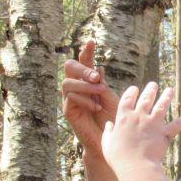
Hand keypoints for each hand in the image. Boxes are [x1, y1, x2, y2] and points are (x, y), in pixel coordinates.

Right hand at [62, 40, 119, 155]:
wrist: (110, 139)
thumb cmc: (113, 117)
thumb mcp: (111, 97)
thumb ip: (103, 84)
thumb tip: (99, 68)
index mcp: (88, 80)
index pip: (85, 61)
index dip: (86, 51)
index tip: (91, 41)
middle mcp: (77, 86)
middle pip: (69, 67)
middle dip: (82, 69)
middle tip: (97, 76)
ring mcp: (71, 98)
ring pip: (68, 83)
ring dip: (85, 85)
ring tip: (100, 91)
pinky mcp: (69, 111)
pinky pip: (71, 99)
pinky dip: (85, 100)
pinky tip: (96, 107)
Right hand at [101, 82, 180, 176]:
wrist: (136, 167)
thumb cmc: (119, 158)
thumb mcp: (107, 144)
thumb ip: (108, 133)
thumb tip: (108, 125)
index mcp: (124, 118)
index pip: (127, 99)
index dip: (131, 92)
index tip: (135, 89)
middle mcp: (139, 117)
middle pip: (146, 98)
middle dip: (150, 90)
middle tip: (154, 85)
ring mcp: (153, 124)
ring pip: (162, 106)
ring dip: (167, 97)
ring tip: (170, 90)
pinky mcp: (165, 134)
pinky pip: (177, 125)